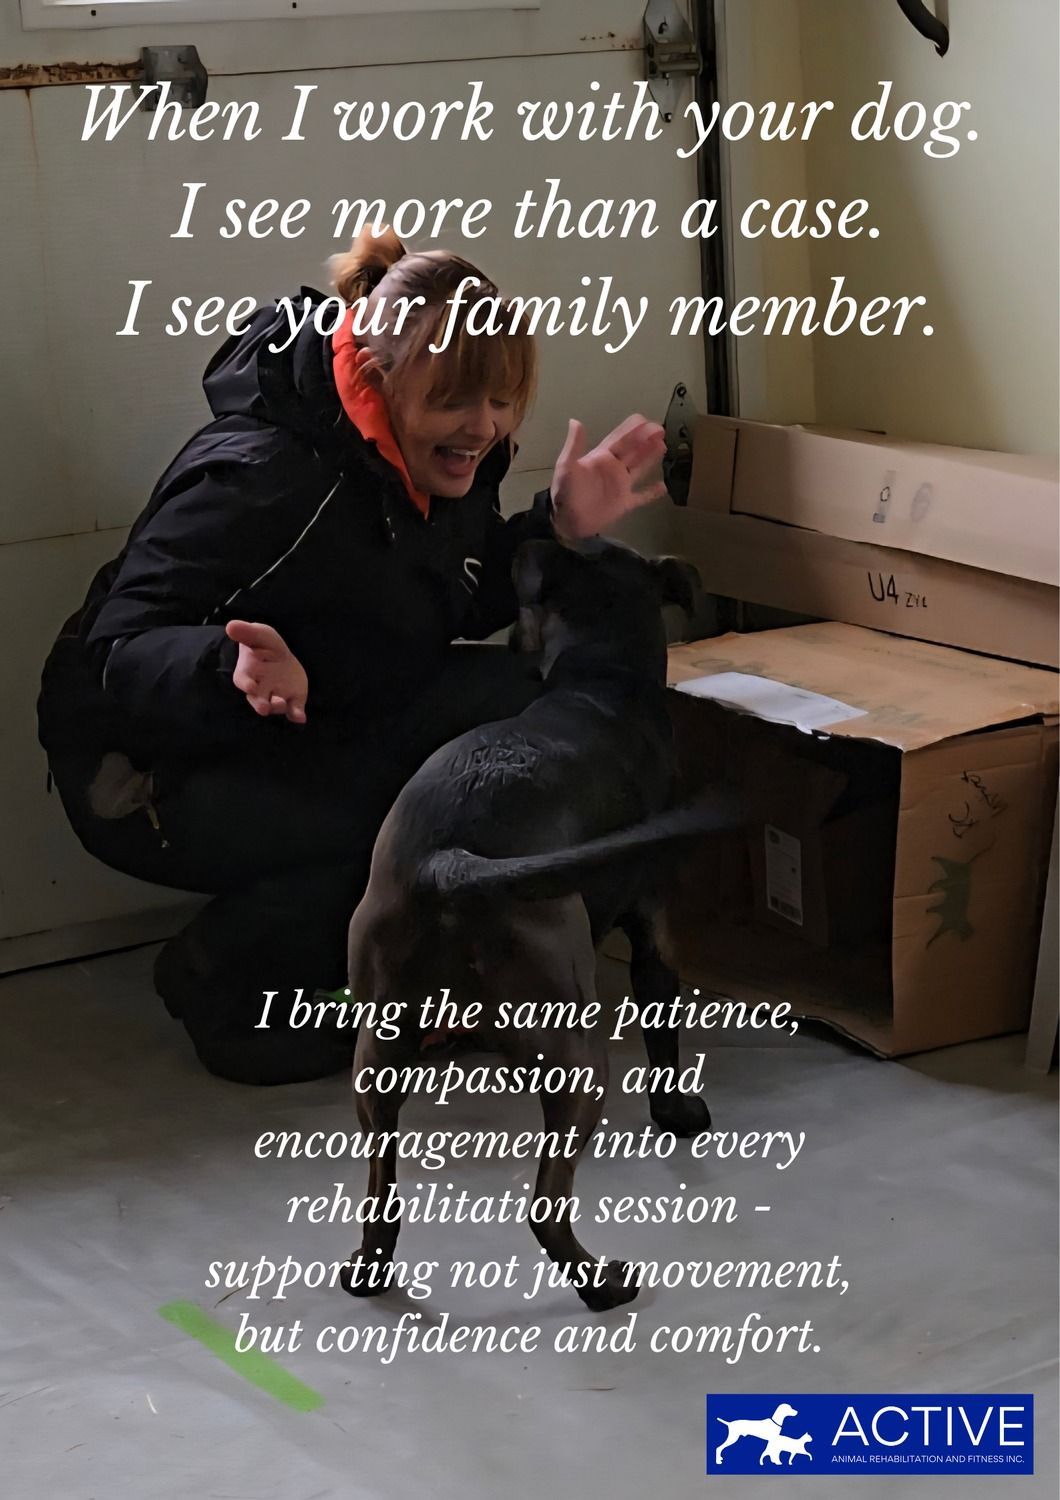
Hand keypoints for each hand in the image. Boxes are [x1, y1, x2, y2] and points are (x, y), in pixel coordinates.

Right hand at [226, 620, 307, 723]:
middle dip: (260, 704)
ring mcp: (276, 695)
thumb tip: (230, 625)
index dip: (246, 684)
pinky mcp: (292, 700)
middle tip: (264, 708)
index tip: (250, 686)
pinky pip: (293, 710)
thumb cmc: (263, 645)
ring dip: (278, 707)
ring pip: (274, 706)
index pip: (243, 681)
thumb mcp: (258, 634)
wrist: (278, 655)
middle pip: (257, 700)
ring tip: (282, 704)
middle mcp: (260, 688)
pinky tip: (300, 717)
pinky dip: (296, 714)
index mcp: (248, 673)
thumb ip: (246, 632)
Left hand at [550, 414, 667, 540]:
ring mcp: (620, 486)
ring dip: (650, 457)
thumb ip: (574, 446)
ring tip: (662, 446)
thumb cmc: (564, 493)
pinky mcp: (623, 504)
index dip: (632, 429)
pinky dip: (651, 493)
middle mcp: (613, 469)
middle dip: (646, 439)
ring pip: (639, 468)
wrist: (565, 522)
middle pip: (633, 450)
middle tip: (661, 430)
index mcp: (601, 458)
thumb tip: (575, 421)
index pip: (619, 439)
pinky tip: (663, 487)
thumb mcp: (566, 467)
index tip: (645, 420)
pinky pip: (641, 497)